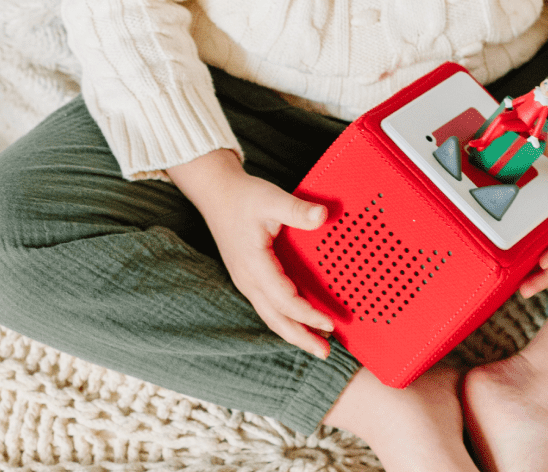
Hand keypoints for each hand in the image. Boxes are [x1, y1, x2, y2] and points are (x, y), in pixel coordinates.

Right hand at [167, 149, 334, 357]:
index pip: (284, 300)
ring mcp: (247, 280)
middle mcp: (248, 279)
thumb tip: (323, 216)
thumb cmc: (244, 196)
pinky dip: (287, 318)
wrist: (216, 193)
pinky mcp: (249, 277)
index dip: (308, 315)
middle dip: (301, 338)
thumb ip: (297, 209)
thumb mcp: (271, 199)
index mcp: (253, 265)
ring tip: (318, 344)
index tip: (331, 323)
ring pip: (271, 316)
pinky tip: (301, 319)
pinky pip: (269, 305)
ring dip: (294, 332)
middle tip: (326, 354)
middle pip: (276, 320)